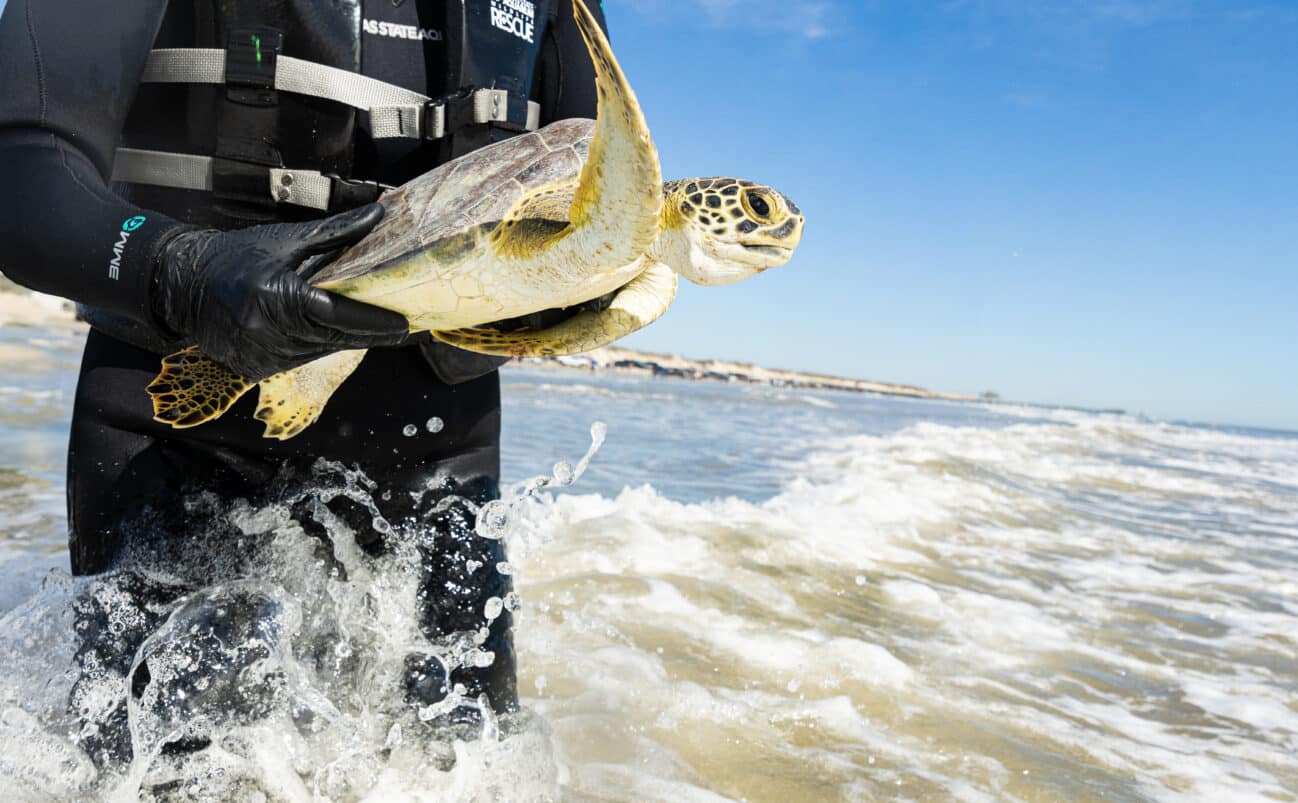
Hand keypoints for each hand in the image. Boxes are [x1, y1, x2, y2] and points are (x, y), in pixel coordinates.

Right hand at [151, 203, 409, 379]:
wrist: (182, 282)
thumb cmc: (235, 256)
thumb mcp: (286, 240)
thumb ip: (336, 234)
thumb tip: (376, 217)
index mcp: (276, 296)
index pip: (339, 315)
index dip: (374, 322)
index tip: (404, 323)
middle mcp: (267, 332)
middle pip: (335, 340)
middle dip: (371, 335)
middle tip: (403, 330)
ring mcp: (260, 355)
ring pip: (320, 354)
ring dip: (346, 342)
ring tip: (376, 330)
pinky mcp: (254, 369)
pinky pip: (298, 361)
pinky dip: (317, 349)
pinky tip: (332, 336)